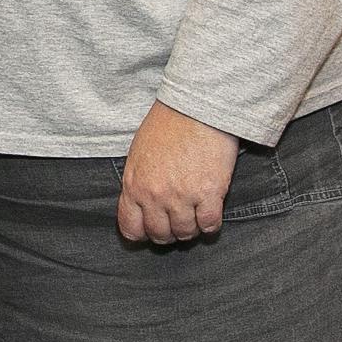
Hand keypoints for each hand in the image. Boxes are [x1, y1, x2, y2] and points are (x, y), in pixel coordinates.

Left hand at [117, 99, 239, 243]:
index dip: (142, 233)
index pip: (130, 228)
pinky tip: (210, 210)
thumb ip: (138, 183)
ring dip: (191, 227)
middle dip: (169, 233)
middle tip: (178, 220)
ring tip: (195, 213)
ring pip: (186, 233)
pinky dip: (211, 223)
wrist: (195, 106)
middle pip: (160, 235)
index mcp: (134, 185)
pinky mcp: (209, 194)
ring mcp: (182, 197)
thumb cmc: (167, 125)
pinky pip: (209, 225)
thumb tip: (141, 207)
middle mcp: (155, 195)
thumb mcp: (138, 154)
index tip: (152, 229)